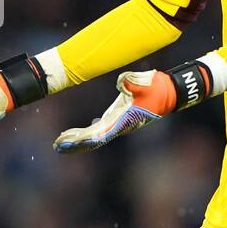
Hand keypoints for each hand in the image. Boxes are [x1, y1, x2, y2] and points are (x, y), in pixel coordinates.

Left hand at [53, 70, 175, 152]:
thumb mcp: (146, 82)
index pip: (100, 132)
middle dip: (75, 143)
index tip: (71, 141)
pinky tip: (72, 134)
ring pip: (94, 136)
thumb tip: (122, 83)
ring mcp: (118, 123)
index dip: (85, 138)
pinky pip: (98, 130)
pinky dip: (84, 133)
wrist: (169, 92)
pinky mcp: (117, 119)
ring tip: (59, 143)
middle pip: (93, 139)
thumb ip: (132, 81)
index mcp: (123, 119)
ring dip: (77, 140)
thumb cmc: (157, 87)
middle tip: (57, 146)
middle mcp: (119, 125)